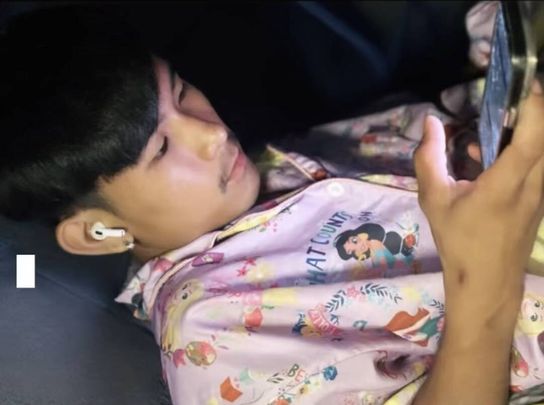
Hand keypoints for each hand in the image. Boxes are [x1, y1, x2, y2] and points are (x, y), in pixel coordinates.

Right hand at [414, 81, 543, 332]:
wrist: (487, 281)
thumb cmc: (459, 241)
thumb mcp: (434, 200)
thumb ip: (429, 159)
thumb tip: (430, 124)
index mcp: (508, 181)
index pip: (534, 133)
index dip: (535, 102)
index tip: (524, 79)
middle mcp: (534, 182)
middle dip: (538, 108)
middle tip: (515, 89)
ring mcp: (542, 192)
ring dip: (534, 127)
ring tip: (505, 114)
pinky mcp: (540, 199)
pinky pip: (540, 163)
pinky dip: (528, 146)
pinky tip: (493, 151)